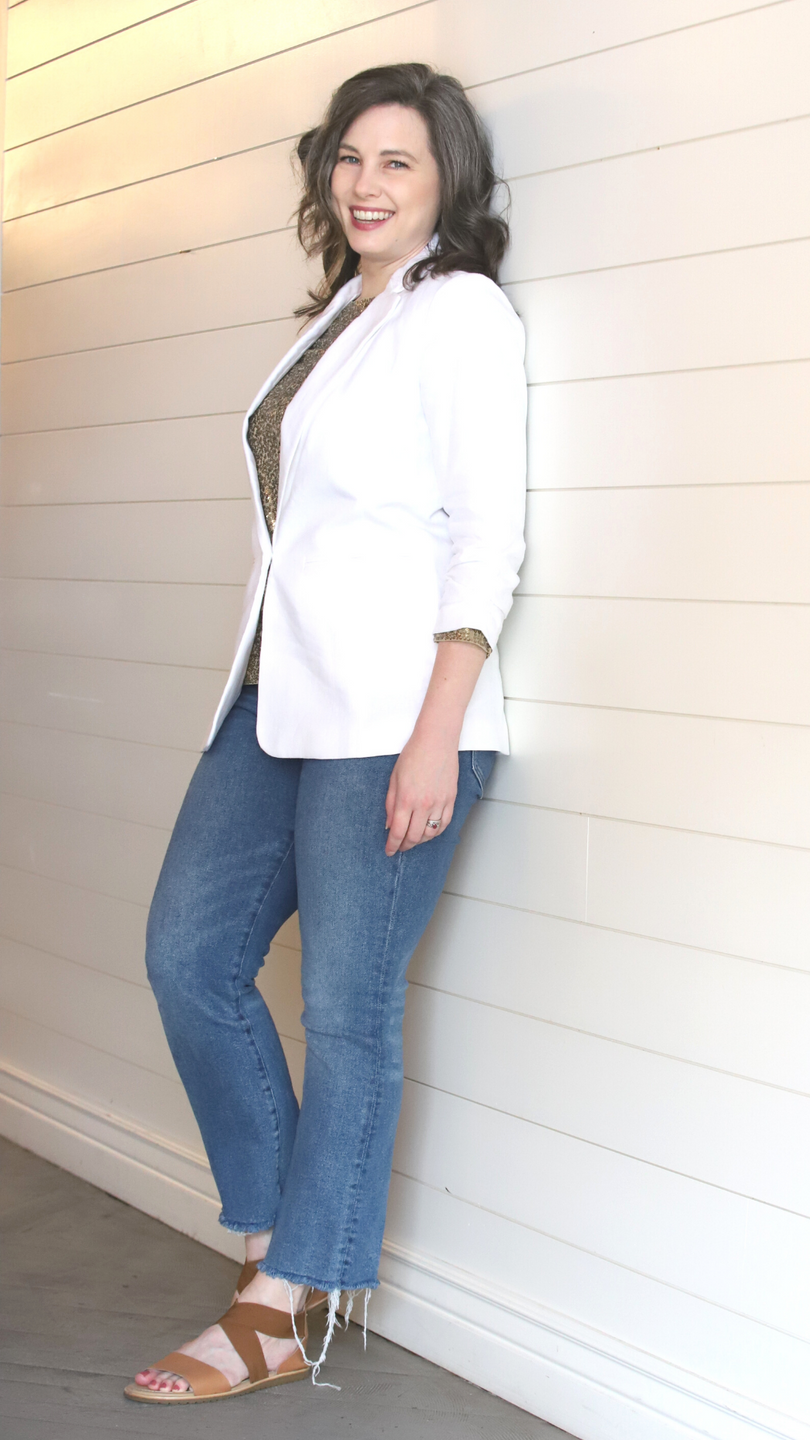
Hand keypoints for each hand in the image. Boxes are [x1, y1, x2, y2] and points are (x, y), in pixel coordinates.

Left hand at [384, 733, 458, 854]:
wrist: (436, 741)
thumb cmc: (413, 755)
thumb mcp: (394, 779)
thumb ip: (391, 804)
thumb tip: (389, 825)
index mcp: (406, 799)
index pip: (398, 832)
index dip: (393, 845)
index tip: (389, 850)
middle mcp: (424, 804)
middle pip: (414, 837)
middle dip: (405, 846)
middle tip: (400, 847)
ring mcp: (439, 803)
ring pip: (430, 834)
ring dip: (420, 841)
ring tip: (413, 839)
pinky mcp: (451, 799)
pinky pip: (444, 824)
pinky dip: (436, 832)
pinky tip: (428, 832)